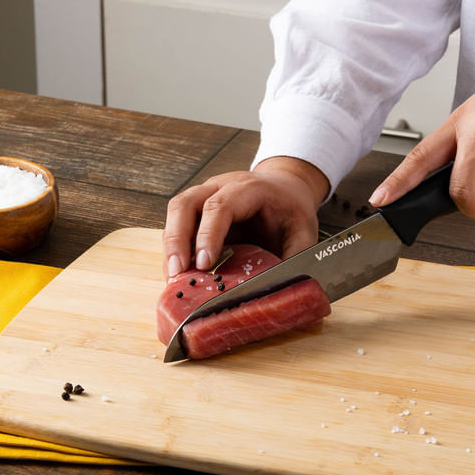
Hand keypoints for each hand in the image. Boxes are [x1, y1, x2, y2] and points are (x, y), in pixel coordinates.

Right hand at [162, 157, 329, 278]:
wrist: (286, 188)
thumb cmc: (292, 208)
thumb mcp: (304, 231)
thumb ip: (295, 257)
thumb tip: (282, 287)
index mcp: (249, 189)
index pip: (220, 207)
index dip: (208, 235)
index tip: (204, 264)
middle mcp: (220, 186)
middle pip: (185, 204)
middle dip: (177, 240)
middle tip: (176, 273)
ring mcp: (205, 195)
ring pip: (175, 213)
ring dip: (171, 247)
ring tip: (173, 278)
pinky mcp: (197, 211)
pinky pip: (178, 226)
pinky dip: (175, 250)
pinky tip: (178, 273)